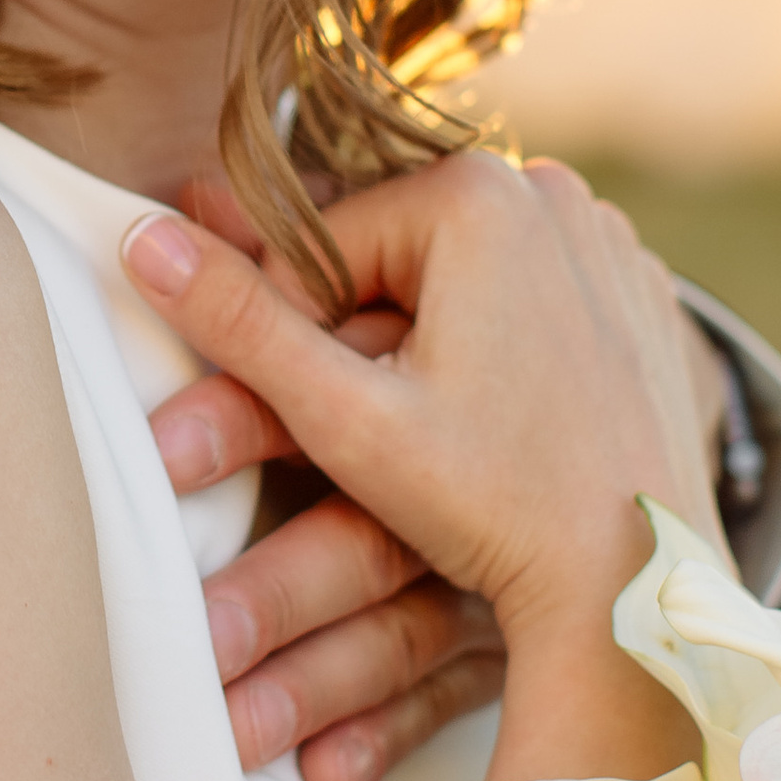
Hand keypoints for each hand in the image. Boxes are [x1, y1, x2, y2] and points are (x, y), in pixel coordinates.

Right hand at [125, 152, 723, 651]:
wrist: (640, 590)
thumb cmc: (494, 509)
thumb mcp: (344, 419)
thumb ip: (240, 323)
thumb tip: (141, 240)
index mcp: (477, 193)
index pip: (321, 249)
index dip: (290, 337)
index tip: (304, 418)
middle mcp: (554, 190)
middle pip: (393, 258)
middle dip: (359, 337)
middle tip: (365, 430)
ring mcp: (608, 238)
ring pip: (460, 278)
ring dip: (422, 342)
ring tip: (432, 433)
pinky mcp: (639, 293)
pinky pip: (535, 298)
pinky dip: (501, 347)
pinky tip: (498, 421)